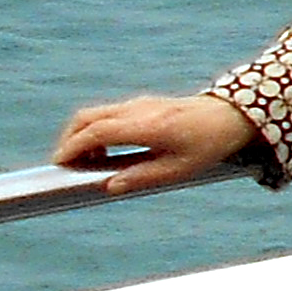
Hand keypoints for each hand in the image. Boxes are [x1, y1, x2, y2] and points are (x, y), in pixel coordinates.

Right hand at [48, 92, 259, 193]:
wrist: (231, 115)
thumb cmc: (208, 144)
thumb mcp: (179, 169)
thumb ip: (142, 177)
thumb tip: (110, 187)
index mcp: (146, 126)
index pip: (97, 132)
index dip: (74, 147)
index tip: (60, 164)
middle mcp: (138, 109)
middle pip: (87, 117)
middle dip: (69, 139)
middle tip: (66, 164)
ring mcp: (139, 103)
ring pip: (96, 113)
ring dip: (82, 134)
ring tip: (87, 162)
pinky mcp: (143, 104)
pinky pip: (109, 113)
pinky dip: (96, 129)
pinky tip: (105, 152)